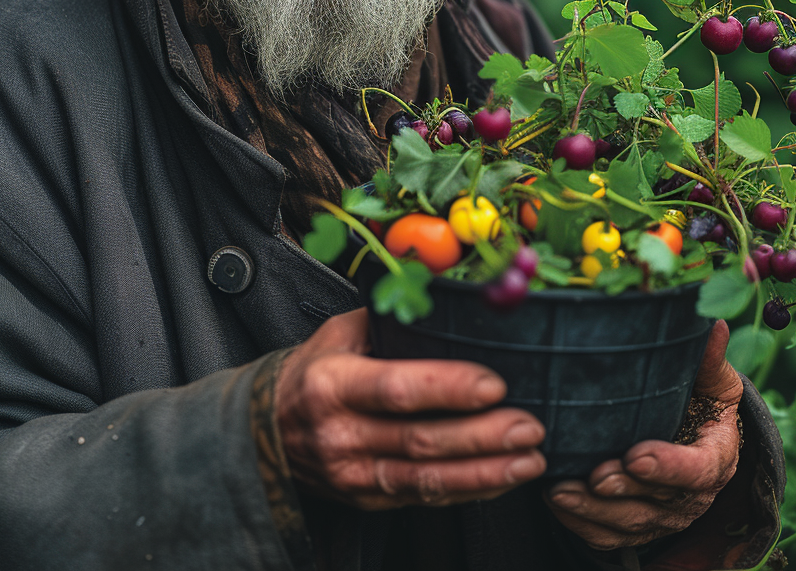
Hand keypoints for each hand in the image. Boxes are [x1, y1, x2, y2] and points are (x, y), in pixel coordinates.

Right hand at [275, 308, 545, 509]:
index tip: (495, 384)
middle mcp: (340, 434)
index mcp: (332, 383)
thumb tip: (448, 297)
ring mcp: (352, 475)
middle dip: (482, 436)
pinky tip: (501, 478)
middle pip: (419, 440)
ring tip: (528, 457)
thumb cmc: (313, 370)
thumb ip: (390, 318)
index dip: (449, 388)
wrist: (267, 427)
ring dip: (485, 472)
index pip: (397, 387)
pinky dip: (467, 491)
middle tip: (529, 424)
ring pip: (426, 479)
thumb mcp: (339, 333)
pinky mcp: (365, 499)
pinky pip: (423, 499)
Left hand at [544, 320, 742, 549]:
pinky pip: (610, 536)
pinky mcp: (638, 526)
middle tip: (593, 476)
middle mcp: (692, 496)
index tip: (636, 455)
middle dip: (623, 491)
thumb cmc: (700, 401)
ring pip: (630, 524)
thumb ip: (709, 358)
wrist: (694, 436)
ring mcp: (663, 515)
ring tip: (560, 491)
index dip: (668, 467)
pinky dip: (583, 526)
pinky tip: (557, 505)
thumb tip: (715, 324)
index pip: (697, 471)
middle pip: (658, 503)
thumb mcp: (713, 380)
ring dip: (594, 512)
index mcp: (715, 458)